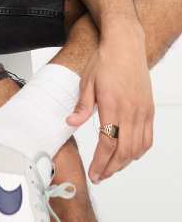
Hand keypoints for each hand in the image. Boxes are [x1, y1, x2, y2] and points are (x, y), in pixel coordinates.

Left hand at [64, 23, 153, 183]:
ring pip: (137, 147)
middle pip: (124, 150)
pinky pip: (148, 138)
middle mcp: (130, 110)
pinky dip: (139, 151)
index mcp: (112, 104)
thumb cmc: (104, 60)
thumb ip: (82, 105)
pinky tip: (128, 155)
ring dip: (125, 162)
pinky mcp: (148, 109)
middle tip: (100, 176)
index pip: (108, 142)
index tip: (94, 173)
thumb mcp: (86, 81)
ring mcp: (142, 111)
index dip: (101, 162)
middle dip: (111, 167)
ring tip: (111, 168)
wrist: (125, 45)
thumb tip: (71, 122)